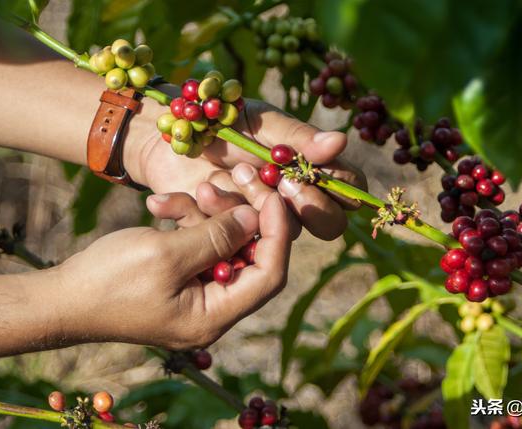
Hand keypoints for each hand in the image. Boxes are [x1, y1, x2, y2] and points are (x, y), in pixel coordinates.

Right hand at [56, 189, 290, 349]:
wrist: (60, 298)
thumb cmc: (108, 281)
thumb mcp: (166, 254)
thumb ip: (217, 236)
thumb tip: (256, 218)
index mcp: (214, 316)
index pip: (269, 274)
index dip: (276, 232)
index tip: (271, 194)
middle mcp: (211, 310)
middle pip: (248, 255)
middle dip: (235, 214)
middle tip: (226, 178)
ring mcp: (195, 294)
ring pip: (220, 243)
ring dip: (200, 213)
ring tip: (166, 200)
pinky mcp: (179, 278)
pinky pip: (196, 244)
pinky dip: (182, 222)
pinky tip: (157, 206)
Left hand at [126, 96, 366, 240]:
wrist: (173, 135)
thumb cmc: (224, 120)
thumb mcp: (260, 121)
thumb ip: (296, 136)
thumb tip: (340, 141)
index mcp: (311, 171)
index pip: (349, 191)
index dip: (338, 191)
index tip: (299, 176)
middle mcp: (295, 202)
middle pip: (327, 224)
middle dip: (297, 205)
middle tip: (262, 178)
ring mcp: (265, 221)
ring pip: (275, 232)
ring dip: (238, 207)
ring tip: (207, 182)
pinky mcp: (230, 235)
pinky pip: (227, 238)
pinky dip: (198, 214)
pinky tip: (178, 197)